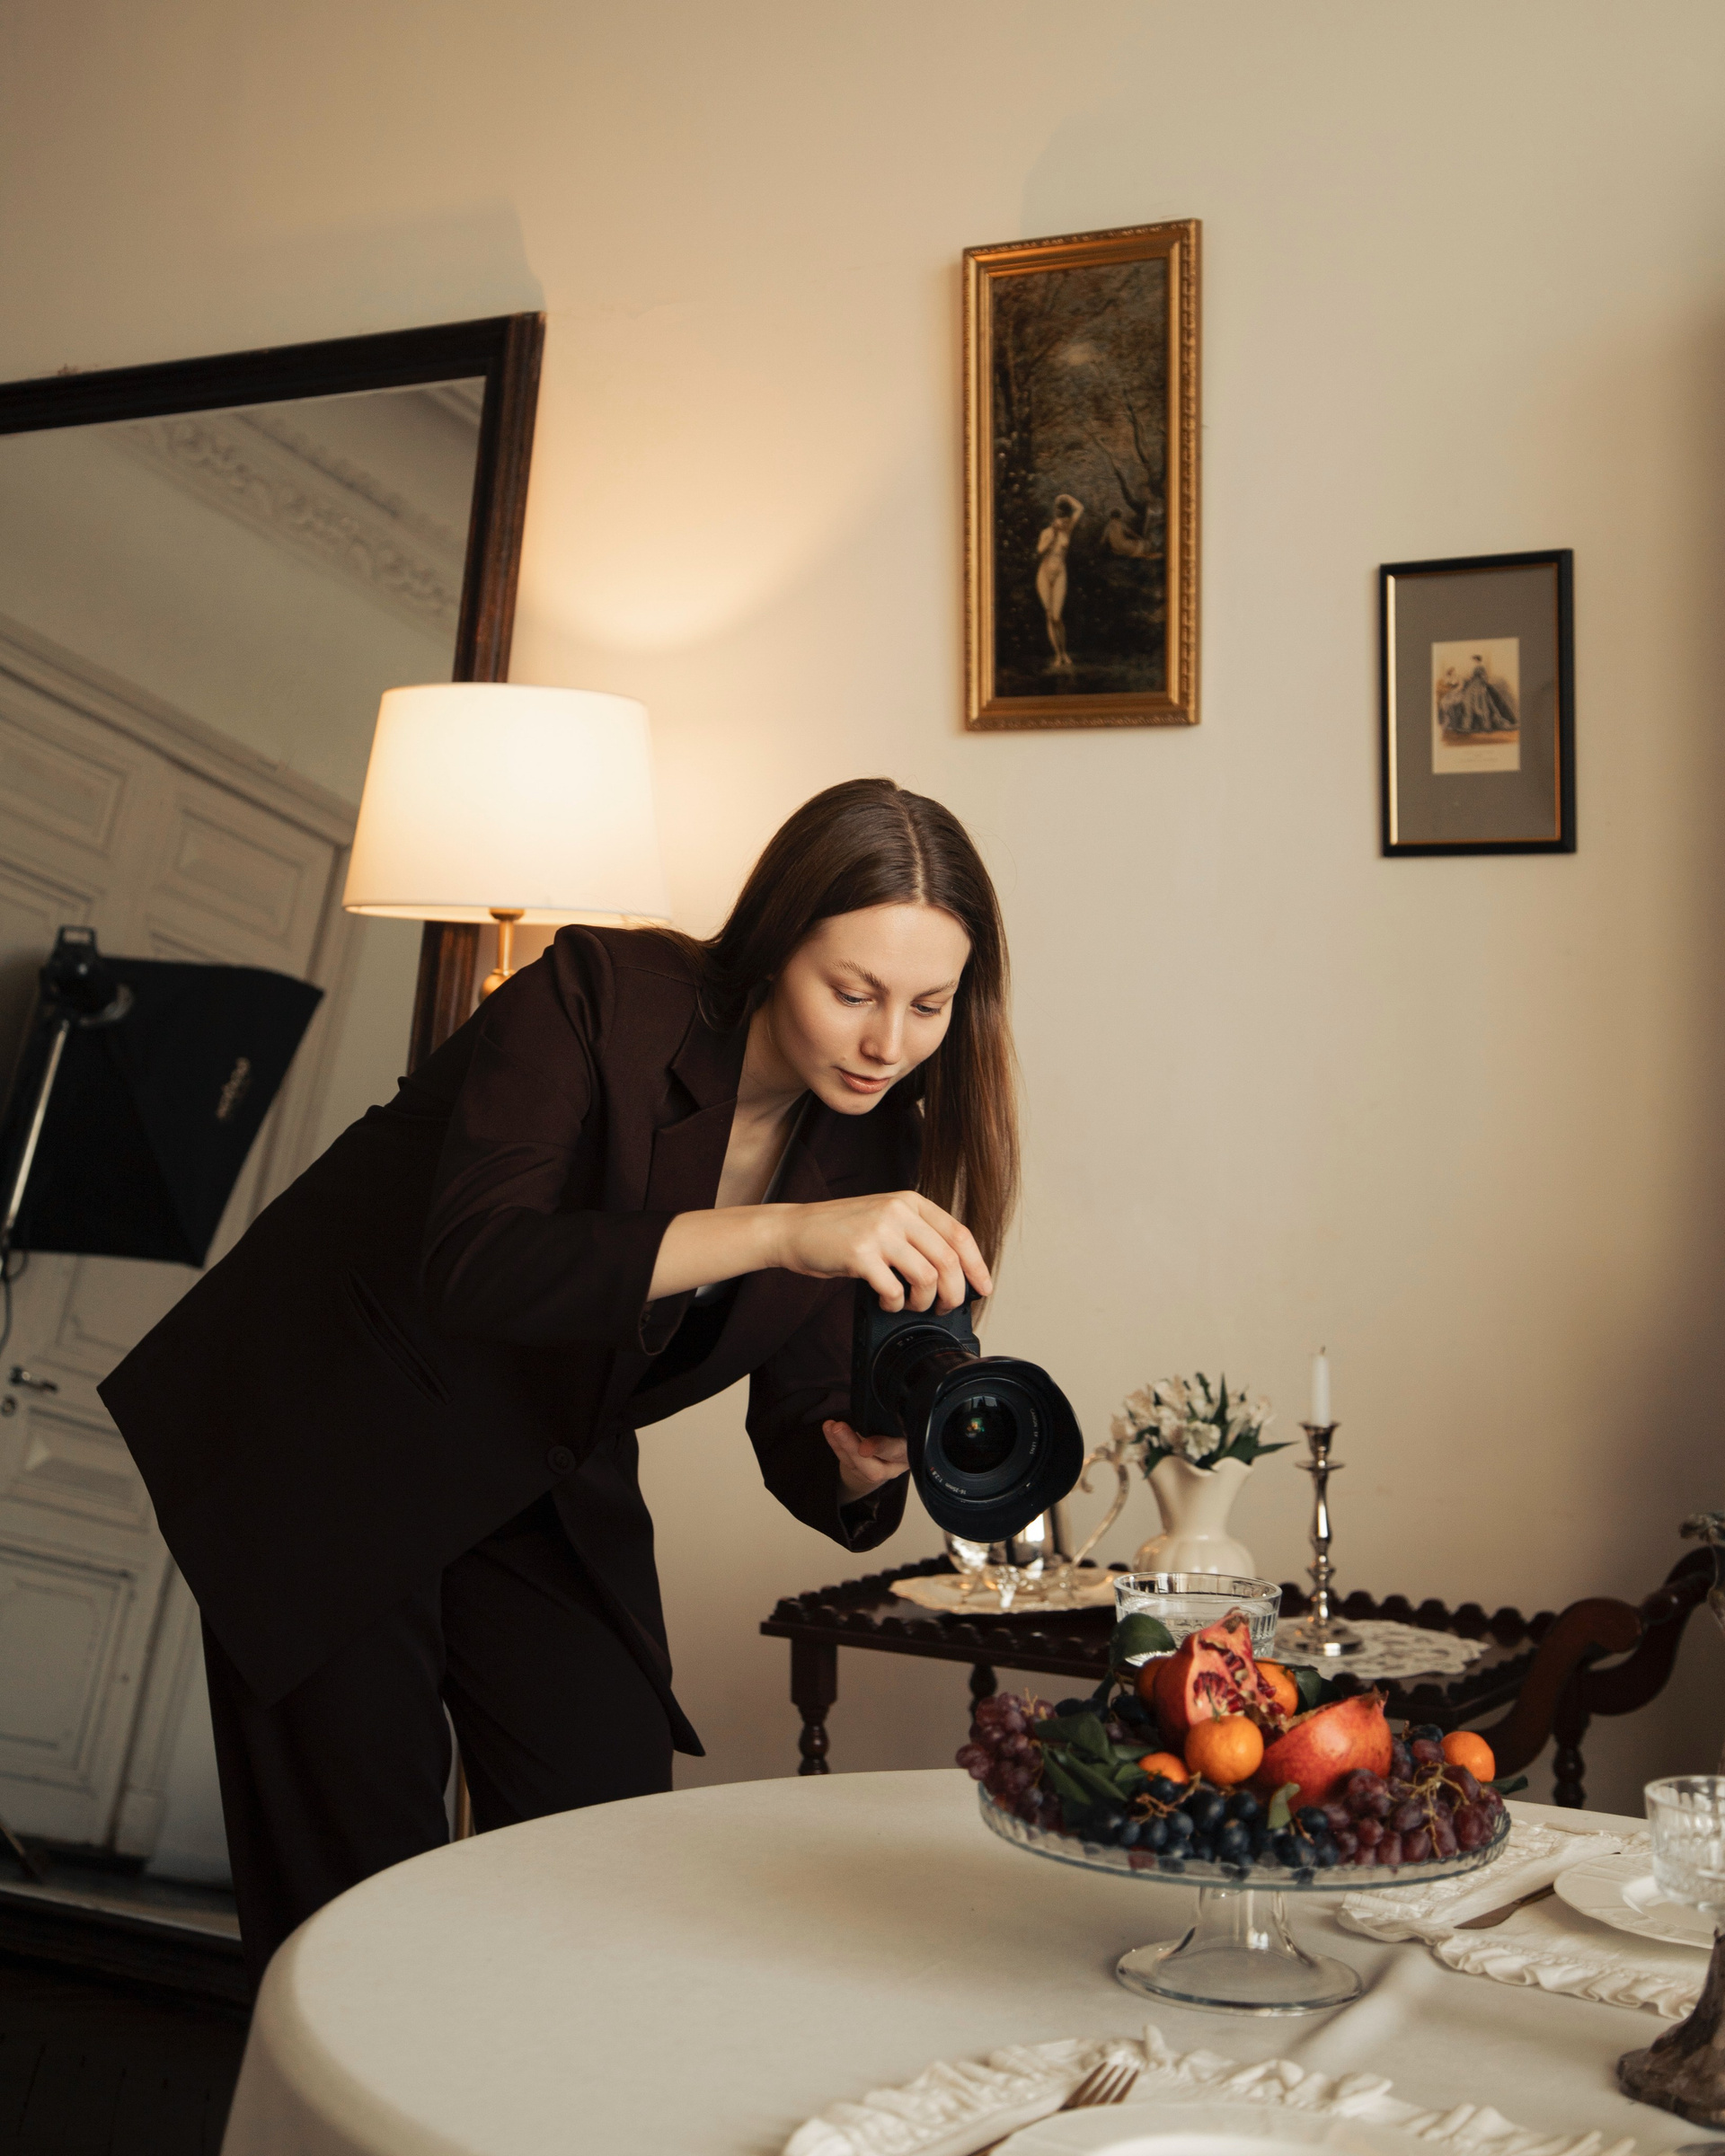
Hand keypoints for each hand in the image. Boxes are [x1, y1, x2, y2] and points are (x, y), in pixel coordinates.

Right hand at [773, 1191, 990, 1312]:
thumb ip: (917, 1234)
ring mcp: (879, 1232)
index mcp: (910, 1201)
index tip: (983, 1288)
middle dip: (953, 1293)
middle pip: (949, 1260)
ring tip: (910, 1304)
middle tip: (944, 1307)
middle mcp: (898, 1212)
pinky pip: (895, 1289)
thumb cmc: (841, 1230)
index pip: (959, 1234)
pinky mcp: (860, 1255)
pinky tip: (887, 1300)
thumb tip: (953, 1273)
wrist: (795, 1229)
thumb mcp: (885, 1218)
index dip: (976, 1265)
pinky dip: (896, 1303)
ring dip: (923, 1301)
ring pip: (927, 1277)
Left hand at [824, 1421, 908, 1501]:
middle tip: (839, 1428)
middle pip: (873, 1467)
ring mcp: (876, 1472)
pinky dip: (835, 1443)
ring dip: (841, 1443)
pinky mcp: (860, 1470)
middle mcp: (895, 1467)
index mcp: (911, 1453)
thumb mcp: (908, 1424)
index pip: (898, 1452)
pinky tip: (828, 1428)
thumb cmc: (906, 1429)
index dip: (882, 1448)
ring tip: (831, 1425)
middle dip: (853, 1448)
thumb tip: (890, 1401)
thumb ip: (901, 1419)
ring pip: (856, 1463)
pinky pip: (845, 1459)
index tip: (864, 1447)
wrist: (898, 1451)